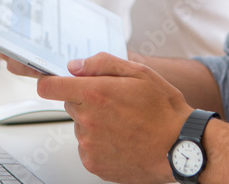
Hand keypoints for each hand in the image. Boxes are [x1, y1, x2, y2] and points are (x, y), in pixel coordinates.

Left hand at [37, 52, 191, 182]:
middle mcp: (87, 121)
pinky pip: (88, 147)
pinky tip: (122, 139)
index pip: (48, 87)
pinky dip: (100, 143)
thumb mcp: (139, 72)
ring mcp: (89, 145)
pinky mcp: (94, 164)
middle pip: (70, 104)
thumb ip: (101, 64)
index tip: (56, 82)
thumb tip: (75, 66)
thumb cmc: (163, 110)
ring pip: (81, 126)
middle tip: (113, 102)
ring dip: (95, 122)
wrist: (179, 147)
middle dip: (85, 100)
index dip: (51, 82)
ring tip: (124, 123)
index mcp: (94, 94)